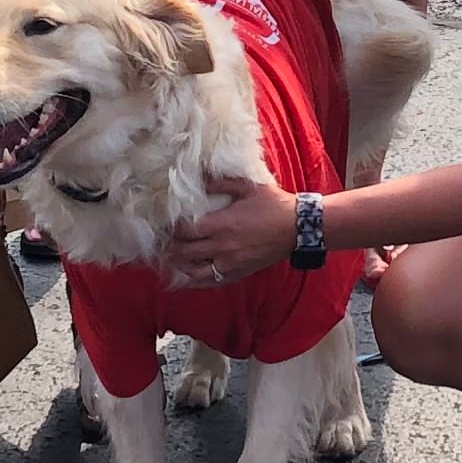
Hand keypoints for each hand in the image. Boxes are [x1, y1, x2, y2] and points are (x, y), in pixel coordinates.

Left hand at [168, 172, 299, 286]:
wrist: (297, 228)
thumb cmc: (274, 205)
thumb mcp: (248, 186)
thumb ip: (221, 183)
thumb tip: (201, 180)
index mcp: (221, 224)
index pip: (185, 230)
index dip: (173, 228)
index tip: (167, 222)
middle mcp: (221, 247)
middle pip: (184, 251)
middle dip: (171, 245)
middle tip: (165, 239)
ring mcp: (228, 263)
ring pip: (193, 270)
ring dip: (178, 264)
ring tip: (170, 257)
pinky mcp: (237, 273)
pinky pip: (209, 282)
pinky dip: (194, 281)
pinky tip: (185, 278)